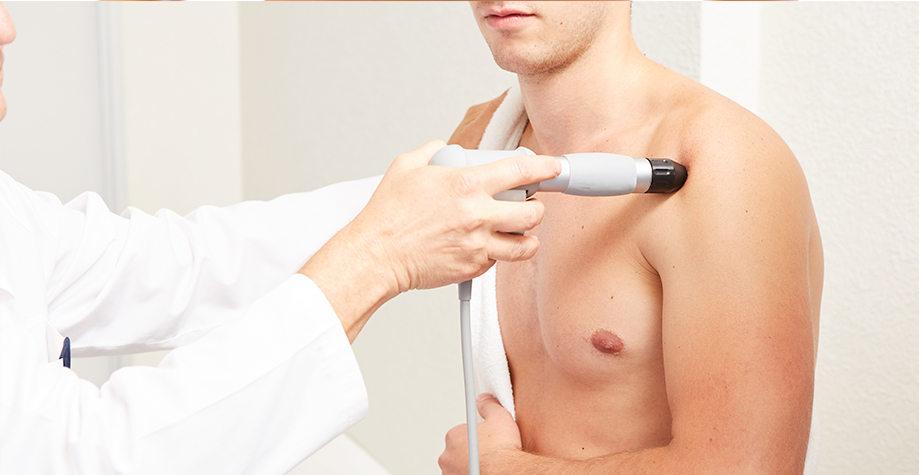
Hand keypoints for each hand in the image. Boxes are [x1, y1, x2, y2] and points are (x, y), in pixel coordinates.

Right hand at [355, 140, 558, 292]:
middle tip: (530, 204)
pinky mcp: (472, 267)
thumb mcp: (406, 166)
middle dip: (537, 207)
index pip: (520, 171)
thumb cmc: (388, 215)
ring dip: (528, 236)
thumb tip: (445, 149)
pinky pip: (499, 261)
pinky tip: (487, 245)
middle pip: (533, 212)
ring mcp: (477, 245)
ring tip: (520, 231)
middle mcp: (477, 215)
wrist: (376, 255)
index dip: (544, 167)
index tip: (554, 167)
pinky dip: (499, 253)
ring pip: (526, 245)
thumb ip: (432, 151)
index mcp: (466, 184)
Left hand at [439, 394, 523, 474]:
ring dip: (468, 466)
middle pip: (458, 451)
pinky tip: (482, 472)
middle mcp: (447, 456)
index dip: (475, 437)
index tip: (484, 441)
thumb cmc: (501, 451)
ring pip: (458, 466)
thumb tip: (483, 400)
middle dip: (470, 452)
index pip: (460, 434)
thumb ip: (488, 406)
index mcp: (453, 436)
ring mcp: (450, 473)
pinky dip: (470, 474)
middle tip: (486, 453)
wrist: (506, 472)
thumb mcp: (499, 417)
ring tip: (486, 465)